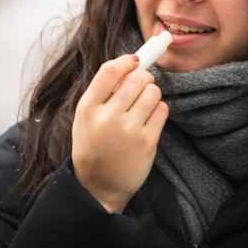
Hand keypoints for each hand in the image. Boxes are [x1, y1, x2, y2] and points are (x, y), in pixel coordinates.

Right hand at [71, 54, 168, 212]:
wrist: (98, 186)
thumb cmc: (94, 144)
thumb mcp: (86, 117)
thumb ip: (103, 91)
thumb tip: (133, 62)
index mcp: (88, 108)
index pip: (110, 71)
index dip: (126, 61)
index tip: (134, 61)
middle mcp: (108, 118)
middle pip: (137, 78)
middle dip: (143, 76)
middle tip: (141, 83)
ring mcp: (129, 131)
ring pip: (153, 92)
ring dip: (151, 93)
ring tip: (143, 104)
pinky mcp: (147, 142)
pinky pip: (162, 109)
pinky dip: (158, 109)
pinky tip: (148, 118)